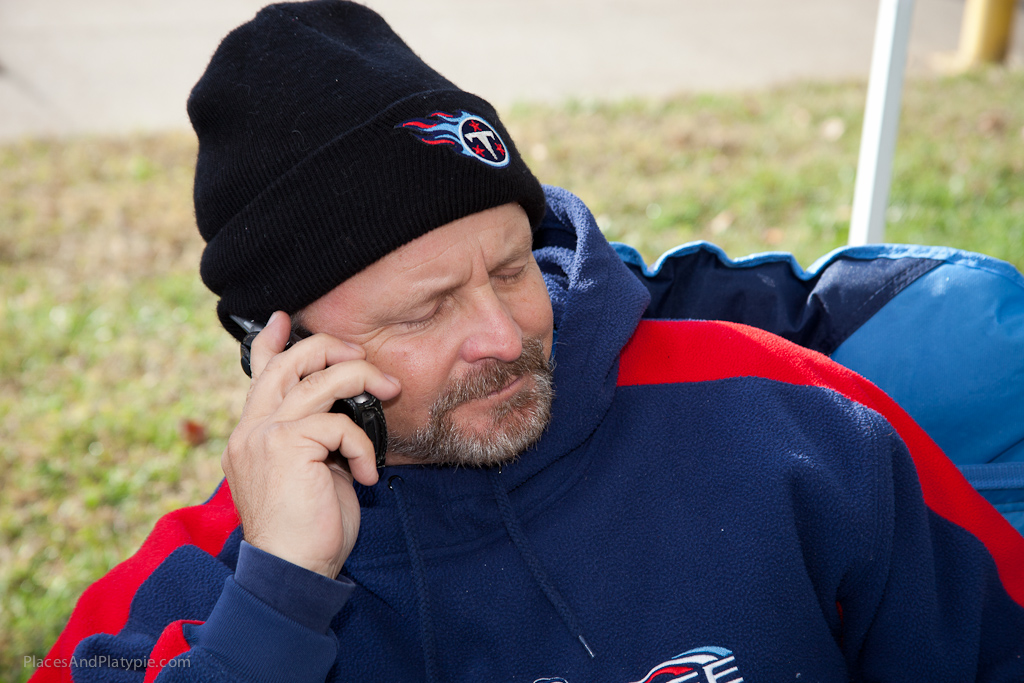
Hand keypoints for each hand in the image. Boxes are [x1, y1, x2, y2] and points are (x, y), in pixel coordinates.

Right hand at [222, 311, 400, 577]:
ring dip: (363, 379)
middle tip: (363, 357)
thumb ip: (311, 438)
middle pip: (289, 362)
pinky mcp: (287, 446)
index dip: (270, 342)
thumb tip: (340, 411)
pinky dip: (362, 445)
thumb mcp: (309, 473)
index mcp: (251, 434)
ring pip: (320, 379)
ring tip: (388, 393)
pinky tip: (366, 476)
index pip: (258, 375)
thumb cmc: (307, 529)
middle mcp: (251, 428)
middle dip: (331, 348)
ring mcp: (264, 435)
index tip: (283, 319)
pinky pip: (339, 423)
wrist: (292, 572)